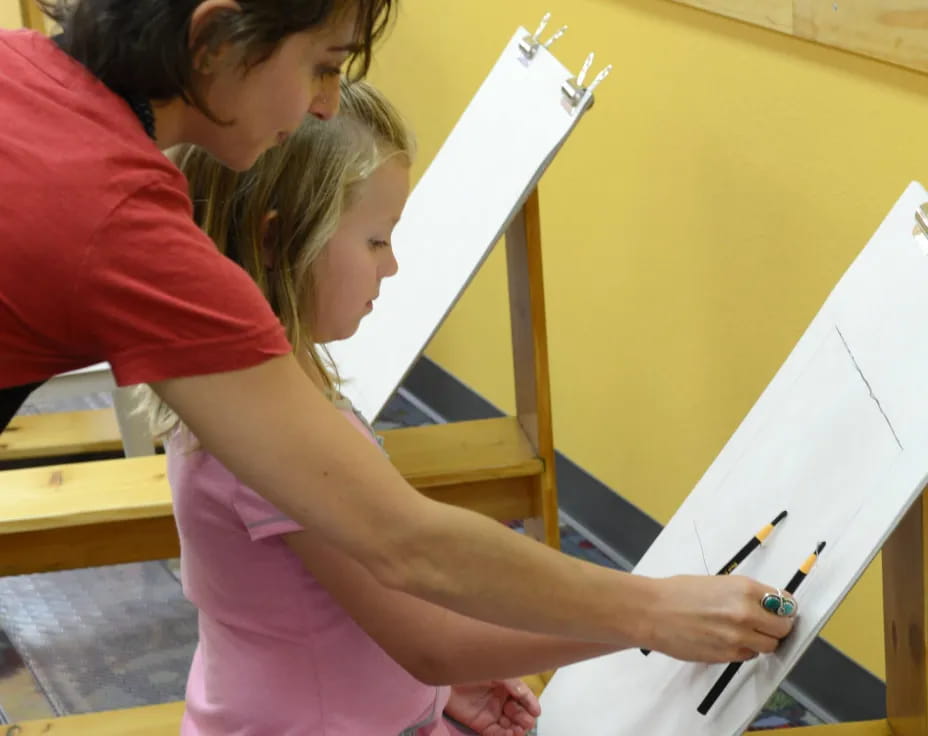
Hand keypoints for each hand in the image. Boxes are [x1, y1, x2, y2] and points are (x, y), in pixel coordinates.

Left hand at [445, 678, 540, 735]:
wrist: (447, 678)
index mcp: (508, 686)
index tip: (536, 712)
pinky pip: (496, 734)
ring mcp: (492, 713)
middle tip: (524, 722)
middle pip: (519, 714)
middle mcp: (502, 700)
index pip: (524, 697)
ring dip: (516, 730)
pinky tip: (508, 735)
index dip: (531, 704)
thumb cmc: (470, 669)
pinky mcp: (482, 724)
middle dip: (524, 719)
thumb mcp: (495, 672)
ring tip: (517, 731)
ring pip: (510, 726)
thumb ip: (511, 683)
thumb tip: (525, 695)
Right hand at [640, 574, 795, 661]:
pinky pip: (748, 656)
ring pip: (769, 646)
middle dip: (776, 627)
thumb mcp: (718, 583)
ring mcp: (738, 637)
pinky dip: (743, 650)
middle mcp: (746, 613)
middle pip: (783, 628)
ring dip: (761, 640)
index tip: (780, 612)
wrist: (652, 611)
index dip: (784, 609)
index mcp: (745, 589)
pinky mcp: (727, 656)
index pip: (786, 603)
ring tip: (742, 632)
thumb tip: (766, 606)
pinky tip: (726, 639)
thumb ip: (745, 595)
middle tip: (764, 624)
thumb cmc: (677, 593)